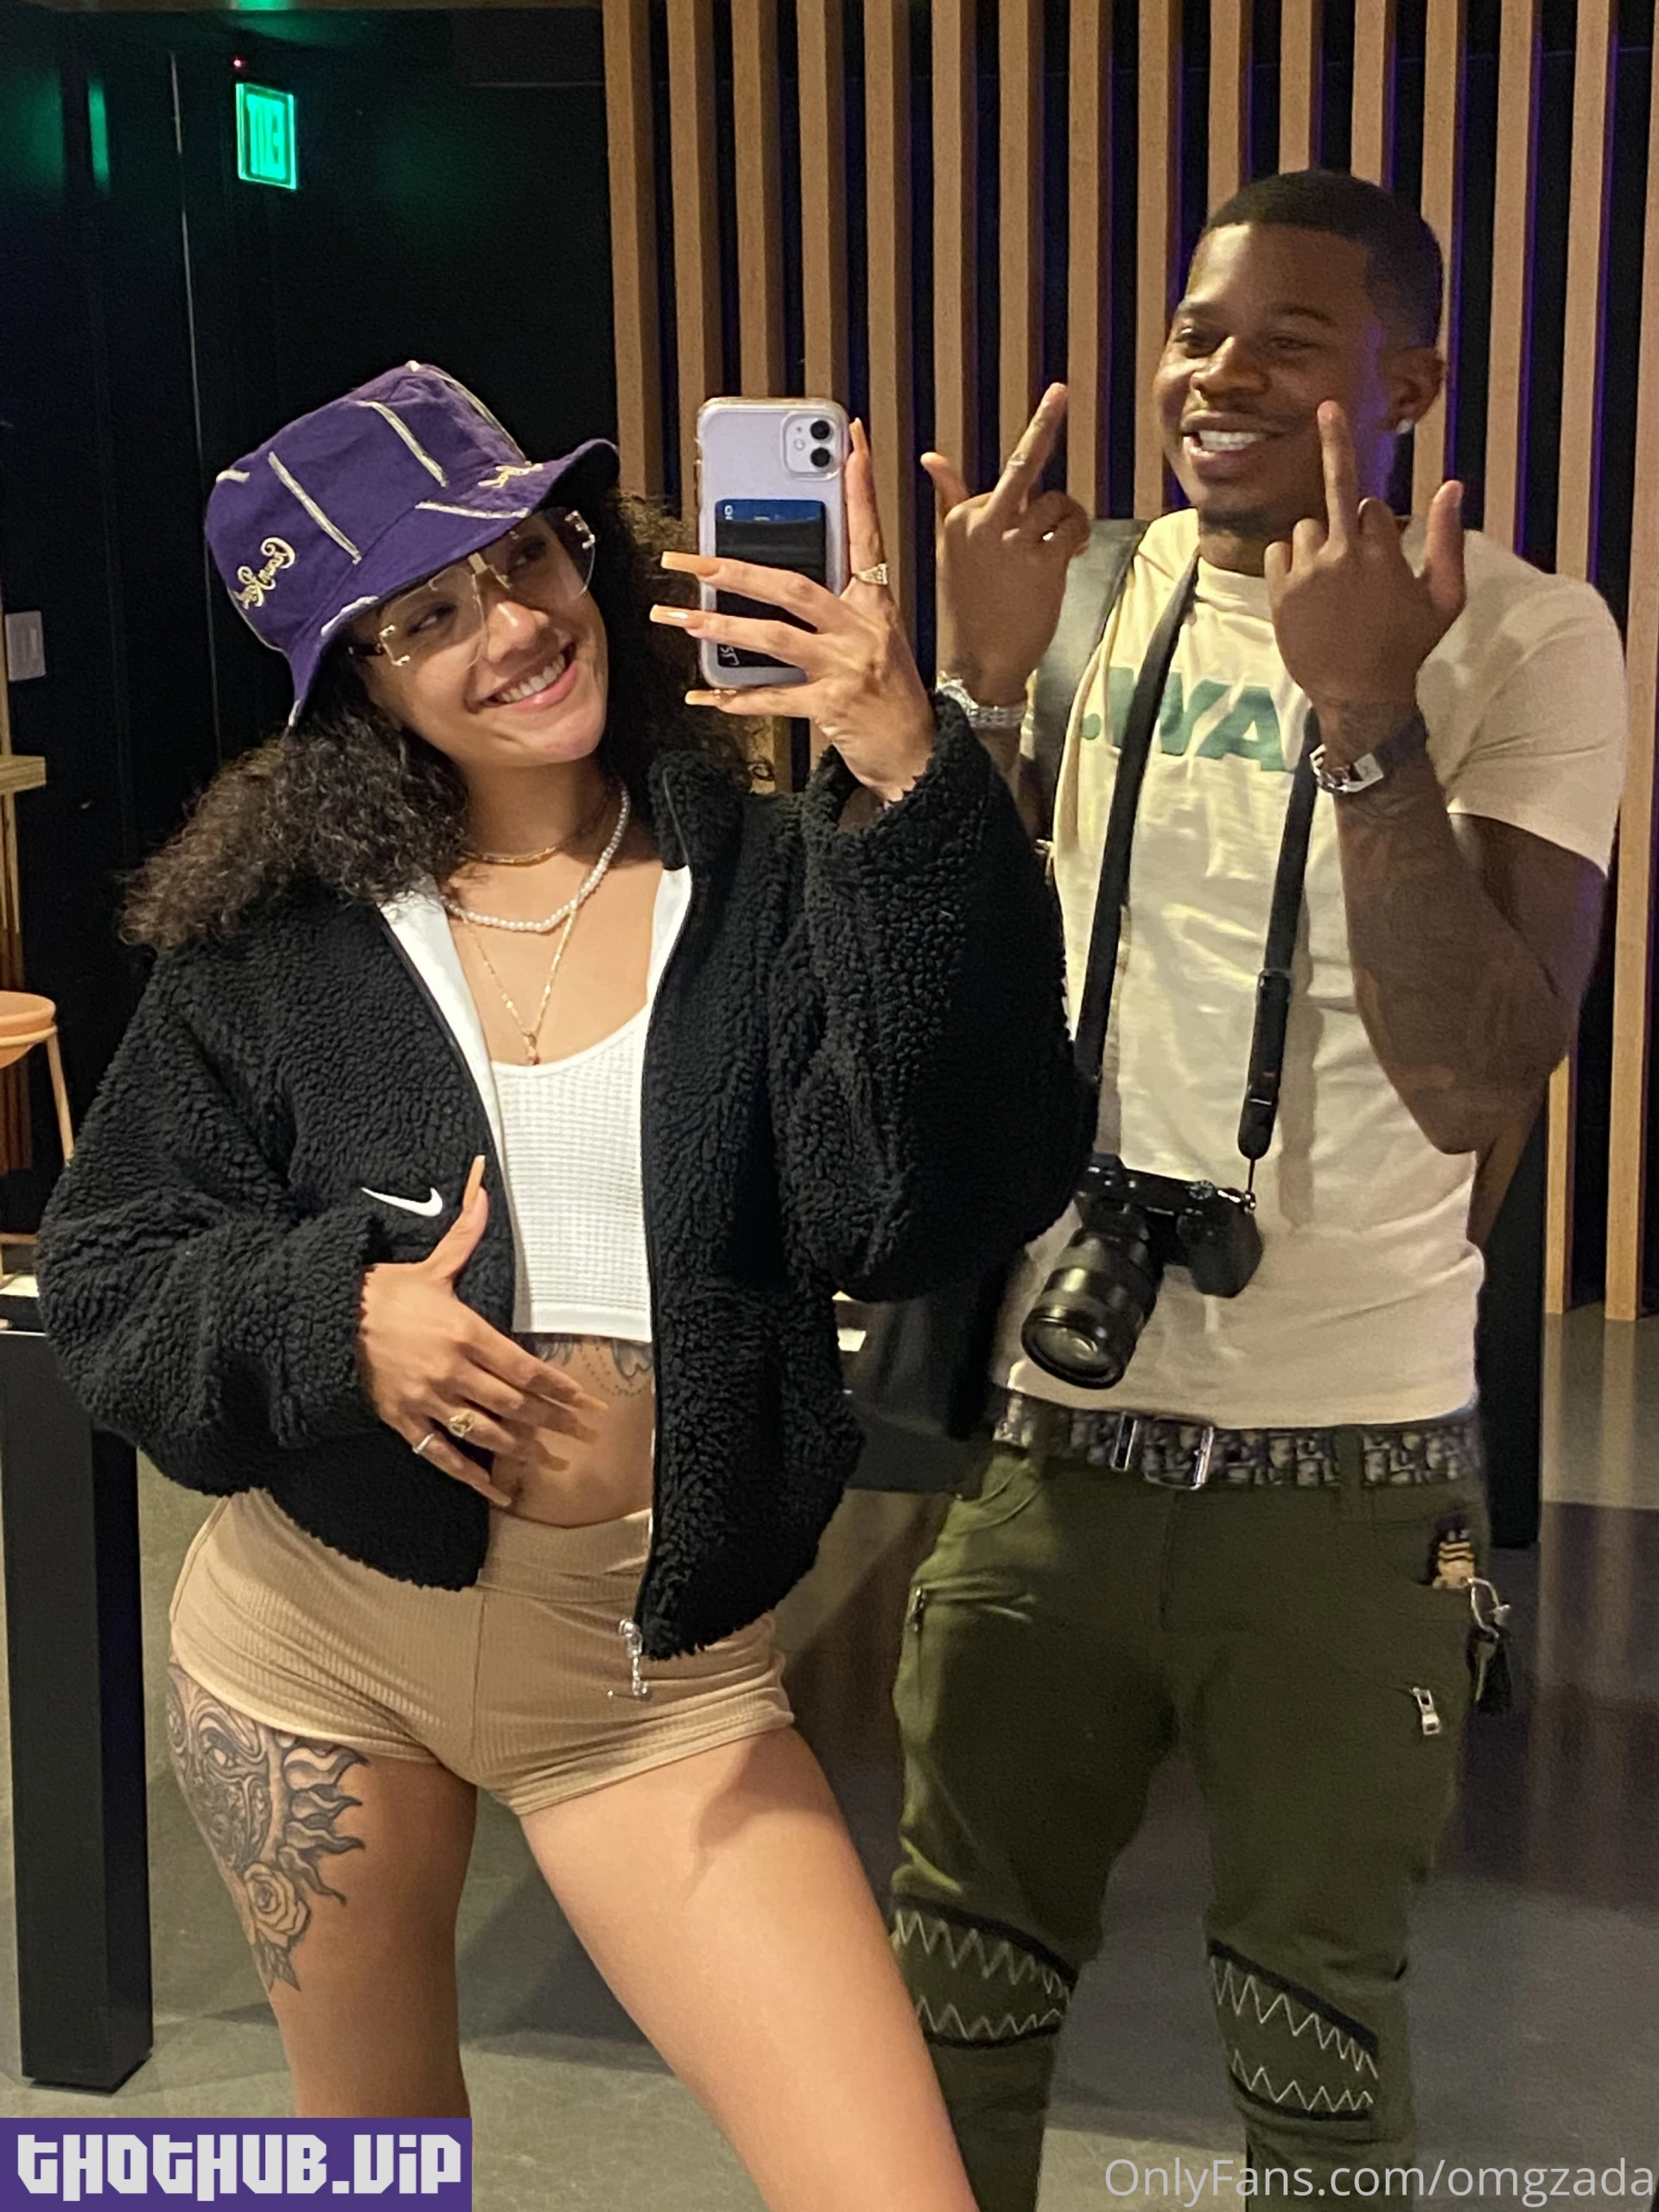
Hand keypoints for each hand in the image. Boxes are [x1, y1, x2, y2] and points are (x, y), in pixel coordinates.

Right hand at [356, 1157, 604, 1506]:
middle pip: (514, 1404)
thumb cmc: (383, 1292)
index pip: (525, 1368)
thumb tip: (484, 1195)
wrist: (326, 1320)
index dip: (559, 1389)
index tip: (585, 1404)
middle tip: (581, 1436)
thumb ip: (465, 1238)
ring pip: (487, 1432)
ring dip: (522, 1450)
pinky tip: (498, 1490)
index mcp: (466, 1332)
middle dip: (552, 1423)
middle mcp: (453, 1371)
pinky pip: (444, 1455)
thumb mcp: (430, 1267)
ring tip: (550, 1461)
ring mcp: (429, 1400)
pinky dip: (473, 1476)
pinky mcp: (405, 1420)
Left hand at [654, 420, 935, 803]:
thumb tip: (778, 584)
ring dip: (718, 626)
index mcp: (875, 606)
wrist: (919, 756)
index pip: (866, 534)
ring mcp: (847, 668)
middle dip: (735, 568)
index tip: (852, 441)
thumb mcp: (876, 641)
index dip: (860, 486)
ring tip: (676, 616)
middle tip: (689, 558)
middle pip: (793, 585)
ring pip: (773, 637)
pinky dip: (732, 699)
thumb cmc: (891, 697)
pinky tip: (702, 697)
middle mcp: (862, 630)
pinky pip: (771, 697)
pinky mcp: (832, 707)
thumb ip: (837, 609)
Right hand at [923, 384, 1092, 705]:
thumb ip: (950, 499)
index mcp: (962, 518)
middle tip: (1060, 390)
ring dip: (1069, 519)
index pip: (1008, 477)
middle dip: (1044, 422)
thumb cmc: (969, 606)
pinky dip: (1078, 536)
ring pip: (1057, 504)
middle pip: (1023, 464)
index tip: (1055, 395)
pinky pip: (1072, 530)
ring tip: (1062, 542)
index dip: (1033, 463)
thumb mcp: (952, 549)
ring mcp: (1014, 544)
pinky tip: (1071, 552)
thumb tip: (932, 457)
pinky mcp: (1042, 564)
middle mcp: (984, 525)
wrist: (981, 661)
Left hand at [1266, 402, 1465, 760]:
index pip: (1371, 506)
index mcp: (1383, 551)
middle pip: (1336, 487)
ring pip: (1306, 527)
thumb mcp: (1445, 598)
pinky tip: (1305, 585)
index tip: (1376, 545)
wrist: (1360, 695)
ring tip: (1329, 578)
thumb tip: (1453, 486)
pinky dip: (1288, 561)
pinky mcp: (1281, 592)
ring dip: (1319, 543)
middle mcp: (1342, 554)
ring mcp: (1308, 572)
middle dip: (1335, 450)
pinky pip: (1276, 551)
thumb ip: (1448, 540)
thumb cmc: (1407, 648)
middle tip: (1325, 413)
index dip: (1374, 524)